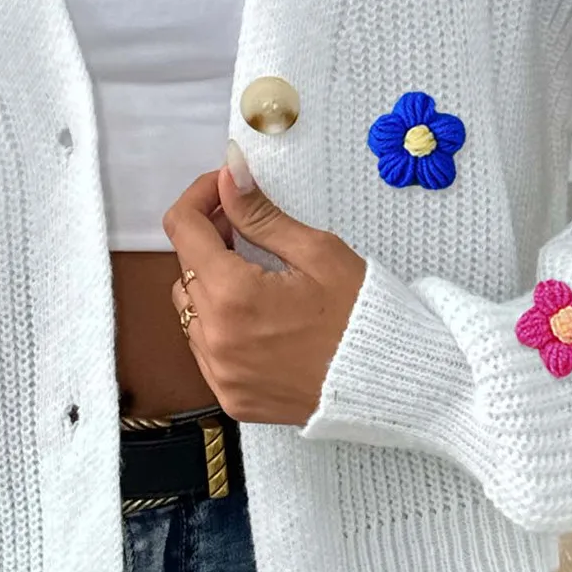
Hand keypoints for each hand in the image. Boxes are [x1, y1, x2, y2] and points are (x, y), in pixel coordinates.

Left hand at [163, 142, 366, 425]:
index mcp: (233, 295)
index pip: (183, 228)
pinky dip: (220, 327)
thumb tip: (230, 175)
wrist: (387, 383)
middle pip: (185, 268)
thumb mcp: (317, 253)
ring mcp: (220, 373)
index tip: (223, 190)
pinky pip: (204, 349)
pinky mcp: (230, 395)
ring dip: (211, 285)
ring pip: (190, 310)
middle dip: (211, 241)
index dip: (199, 198)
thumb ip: (261, 215)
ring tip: (256, 278)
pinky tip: (258, 319)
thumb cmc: (362, 317)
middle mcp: (216, 338)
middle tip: (249, 231)